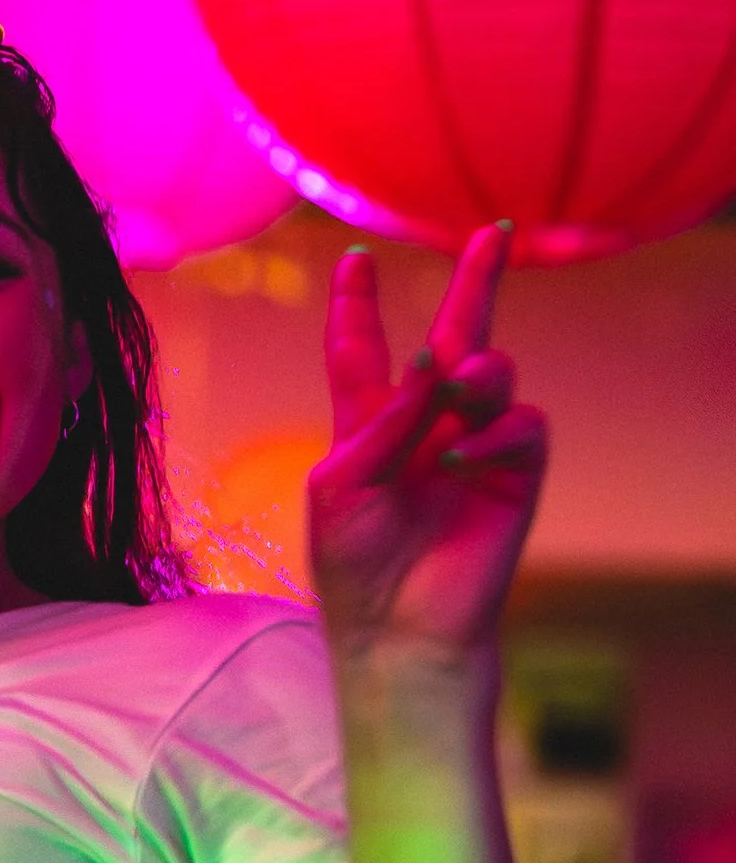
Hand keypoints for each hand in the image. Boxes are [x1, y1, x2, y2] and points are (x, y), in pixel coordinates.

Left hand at [309, 226, 546, 659]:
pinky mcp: (515, 474)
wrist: (397, 629)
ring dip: (472, 372)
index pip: (364, 351)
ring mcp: (474, 445)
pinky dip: (492, 436)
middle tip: (494, 232)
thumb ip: (380, 418)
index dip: (359, 306)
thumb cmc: (354, 565)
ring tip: (456, 391)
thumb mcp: (342, 484)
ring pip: (492, 370)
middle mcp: (426, 423)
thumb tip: (430, 354)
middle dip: (477, 282)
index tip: (354, 261)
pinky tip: (460, 460)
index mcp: (369, 423)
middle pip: (456, 337)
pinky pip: (521, 426)